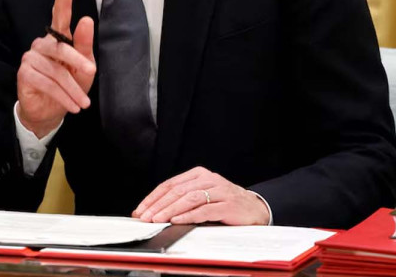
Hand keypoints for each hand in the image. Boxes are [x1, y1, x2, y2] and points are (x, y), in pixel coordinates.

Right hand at [16, 0, 96, 137]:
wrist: (50, 113)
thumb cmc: (70, 85)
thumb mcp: (84, 67)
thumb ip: (84, 45)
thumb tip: (86, 19)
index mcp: (57, 37)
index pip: (59, 12)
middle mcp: (41, 43)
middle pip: (61, 46)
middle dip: (77, 61)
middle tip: (91, 72)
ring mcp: (30, 57)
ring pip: (55, 70)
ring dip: (72, 89)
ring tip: (83, 103)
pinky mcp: (24, 74)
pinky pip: (46, 83)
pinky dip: (62, 96)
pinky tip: (72, 106)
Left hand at [133, 166, 270, 224]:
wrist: (254, 208)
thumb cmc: (225, 203)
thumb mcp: (202, 196)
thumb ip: (182, 200)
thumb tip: (154, 211)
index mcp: (199, 174)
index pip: (170, 184)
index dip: (153, 197)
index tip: (140, 210)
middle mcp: (208, 179)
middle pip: (177, 190)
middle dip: (158, 205)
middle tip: (145, 217)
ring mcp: (219, 191)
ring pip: (189, 198)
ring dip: (170, 210)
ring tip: (157, 219)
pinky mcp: (228, 205)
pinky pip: (205, 210)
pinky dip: (189, 216)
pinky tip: (177, 220)